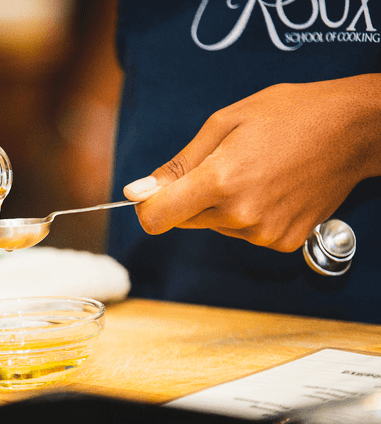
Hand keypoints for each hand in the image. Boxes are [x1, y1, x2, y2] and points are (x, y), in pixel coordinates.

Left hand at [123, 75, 380, 251]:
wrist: (353, 129)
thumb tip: (136, 192)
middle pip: (184, 221)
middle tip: (223, 164)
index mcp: (220, 181)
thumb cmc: (289, 115)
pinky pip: (244, 234)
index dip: (148, 205)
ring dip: (221, 205)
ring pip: (215, 226)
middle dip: (190, 197)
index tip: (154, 192)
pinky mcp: (284, 242)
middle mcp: (240, 215)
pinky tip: (272, 189)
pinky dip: (248, 215)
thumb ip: (177, 165)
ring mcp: (264, 233)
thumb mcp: (223, 124)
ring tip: (256, 171)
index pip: (157, 218)